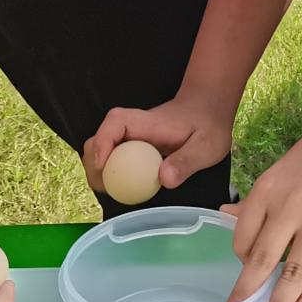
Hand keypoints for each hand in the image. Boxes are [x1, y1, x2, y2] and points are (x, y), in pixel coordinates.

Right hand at [83, 95, 232, 196]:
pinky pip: (111, 159)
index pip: (115, 122)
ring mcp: (129, 137)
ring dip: (99, 172)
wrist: (207, 109)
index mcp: (147, 122)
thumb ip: (186, 161)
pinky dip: (109, 174)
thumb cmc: (208, 124)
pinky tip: (122, 188)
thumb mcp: (206, 146)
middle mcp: (132, 127)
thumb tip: (164, 179)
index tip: (103, 166)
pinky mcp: (131, 148)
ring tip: (112, 191)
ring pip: (99, 150)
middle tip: (105, 189)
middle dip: (94, 165)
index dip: (103, 143)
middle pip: (98, 139)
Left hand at [223, 118, 301, 301]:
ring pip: (293, 273)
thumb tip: (225, 214)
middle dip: (247, 293)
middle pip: (262, 260)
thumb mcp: (280, 170)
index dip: (241, 259)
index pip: (243, 236)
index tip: (247, 268)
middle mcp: (289, 208)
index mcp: (267, 189)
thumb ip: (256, 199)